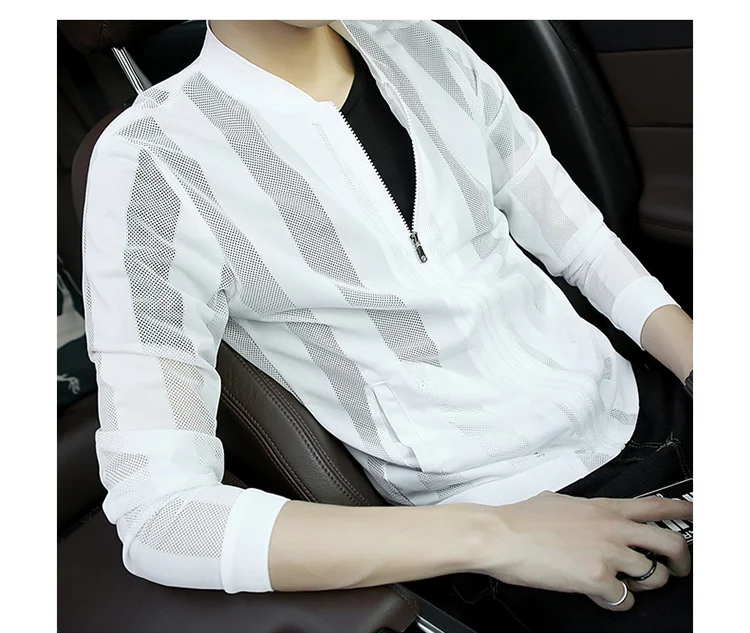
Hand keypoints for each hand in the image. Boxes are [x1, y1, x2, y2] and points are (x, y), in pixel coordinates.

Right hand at [474, 491, 692, 610]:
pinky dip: (616, 601)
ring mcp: (607, 553)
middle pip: (670, 543)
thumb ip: (582, 510)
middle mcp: (611, 528)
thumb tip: (583, 516)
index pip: (655, 505)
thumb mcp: (558, 502)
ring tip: (625, 584)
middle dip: (680, 561)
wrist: (500, 535)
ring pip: (652, 575)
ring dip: (643, 584)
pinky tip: (601, 595)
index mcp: (602, 508)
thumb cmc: (521, 520)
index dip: (683, 510)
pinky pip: (624, 599)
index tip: (697, 515)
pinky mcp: (597, 579)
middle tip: (676, 569)